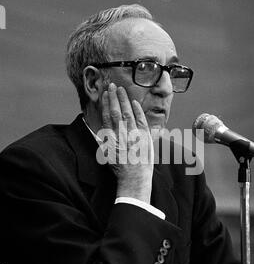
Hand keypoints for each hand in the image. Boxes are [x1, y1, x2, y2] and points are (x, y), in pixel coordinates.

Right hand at [99, 83, 153, 202]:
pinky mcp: (144, 138)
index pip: (107, 116)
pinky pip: (141, 120)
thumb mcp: (107, 155)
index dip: (106, 104)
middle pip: (117, 111)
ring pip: (128, 113)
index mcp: (112, 139)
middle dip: (114, 97)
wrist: (134, 178)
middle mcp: (122, 135)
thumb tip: (98, 131)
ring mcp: (134, 135)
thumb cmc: (121, 168)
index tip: (105, 94)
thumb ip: (104, 141)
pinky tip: (134, 102)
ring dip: (124, 100)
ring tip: (121, 89)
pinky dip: (137, 111)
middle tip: (112, 85)